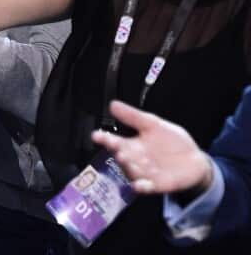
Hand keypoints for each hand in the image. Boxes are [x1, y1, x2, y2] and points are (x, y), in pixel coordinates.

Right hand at [90, 100, 214, 195]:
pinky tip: (139, 185)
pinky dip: (141, 187)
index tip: (96, 135)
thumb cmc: (171, 142)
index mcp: (132, 145)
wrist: (195, 161)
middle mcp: (134, 160)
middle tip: (117, 149)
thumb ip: (133, 117)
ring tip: (126, 160)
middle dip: (118, 153)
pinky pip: (146, 188)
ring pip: (131, 171)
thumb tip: (113, 105)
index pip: (113, 142)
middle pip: (121, 157)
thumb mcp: (154, 125)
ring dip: (128, 167)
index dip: (104, 139)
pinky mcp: (156, 185)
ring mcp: (144, 173)